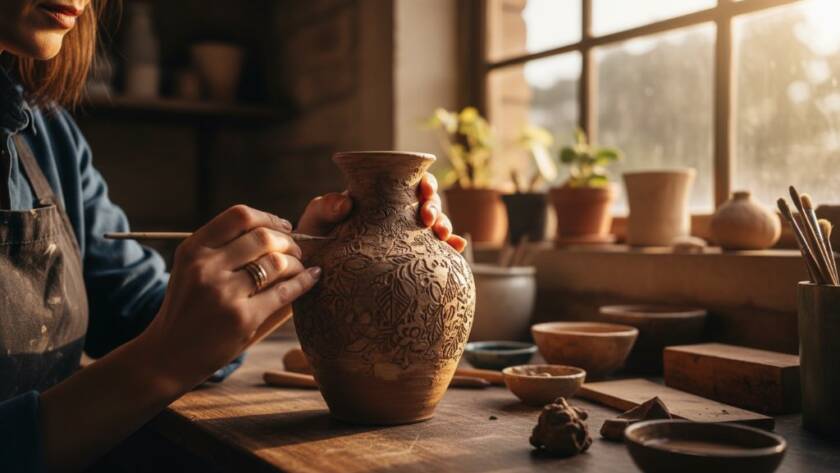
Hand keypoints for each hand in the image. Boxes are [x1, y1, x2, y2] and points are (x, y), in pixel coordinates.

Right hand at [138, 205, 320, 390]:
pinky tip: (312, 277)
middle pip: (263, 237)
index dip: (269, 218)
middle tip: (297, 251)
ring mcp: (224, 293)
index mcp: (193, 250)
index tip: (284, 227)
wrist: (168, 356)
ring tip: (300, 267)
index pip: (240, 216)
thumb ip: (224, 249)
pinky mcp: (242, 318)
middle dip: (288, 242)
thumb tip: (278, 230)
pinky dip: (304, 282)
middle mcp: (206, 267)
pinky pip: (285, 291)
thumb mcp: (192, 270)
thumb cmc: (188, 309)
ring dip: (297, 262)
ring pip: (277, 263)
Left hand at [298, 173, 466, 251]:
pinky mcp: (409, 258)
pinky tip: (457, 251)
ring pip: (435, 225)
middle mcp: (397, 215)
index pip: (408, 181)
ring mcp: (404, 236)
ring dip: (444, 226)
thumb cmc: (315, 239)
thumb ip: (325, 207)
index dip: (423, 182)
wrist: (315, 270)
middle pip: (428, 202)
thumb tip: (344, 201)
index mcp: (379, 198)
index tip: (423, 189)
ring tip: (442, 237)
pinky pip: (434, 251)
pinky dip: (450, 249)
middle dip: (435, 207)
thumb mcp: (316, 220)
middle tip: (428, 220)